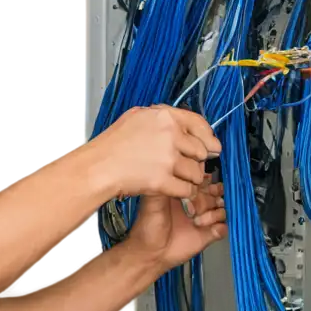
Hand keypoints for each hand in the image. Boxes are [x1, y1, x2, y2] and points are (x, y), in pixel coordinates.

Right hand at [93, 105, 220, 199]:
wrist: (98, 167)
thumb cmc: (112, 144)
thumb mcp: (137, 118)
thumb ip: (163, 119)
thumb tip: (185, 127)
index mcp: (165, 117)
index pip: (199, 124)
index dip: (209, 138)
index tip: (213, 147)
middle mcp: (170, 136)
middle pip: (200, 152)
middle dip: (195, 161)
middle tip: (183, 166)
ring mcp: (168, 159)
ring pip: (196, 173)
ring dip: (189, 179)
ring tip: (174, 179)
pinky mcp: (163, 181)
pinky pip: (186, 189)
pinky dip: (182, 193)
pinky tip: (172, 190)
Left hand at [130, 176, 226, 271]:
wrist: (150, 254)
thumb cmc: (147, 229)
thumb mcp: (152, 203)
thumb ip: (163, 187)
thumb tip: (173, 169)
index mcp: (183, 193)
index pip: (201, 179)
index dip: (204, 178)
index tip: (202, 182)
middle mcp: (195, 203)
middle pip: (216, 192)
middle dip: (215, 194)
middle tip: (204, 202)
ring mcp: (203, 218)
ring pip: (222, 207)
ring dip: (215, 212)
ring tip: (198, 220)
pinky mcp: (209, 233)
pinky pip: (224, 226)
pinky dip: (220, 227)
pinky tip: (206, 229)